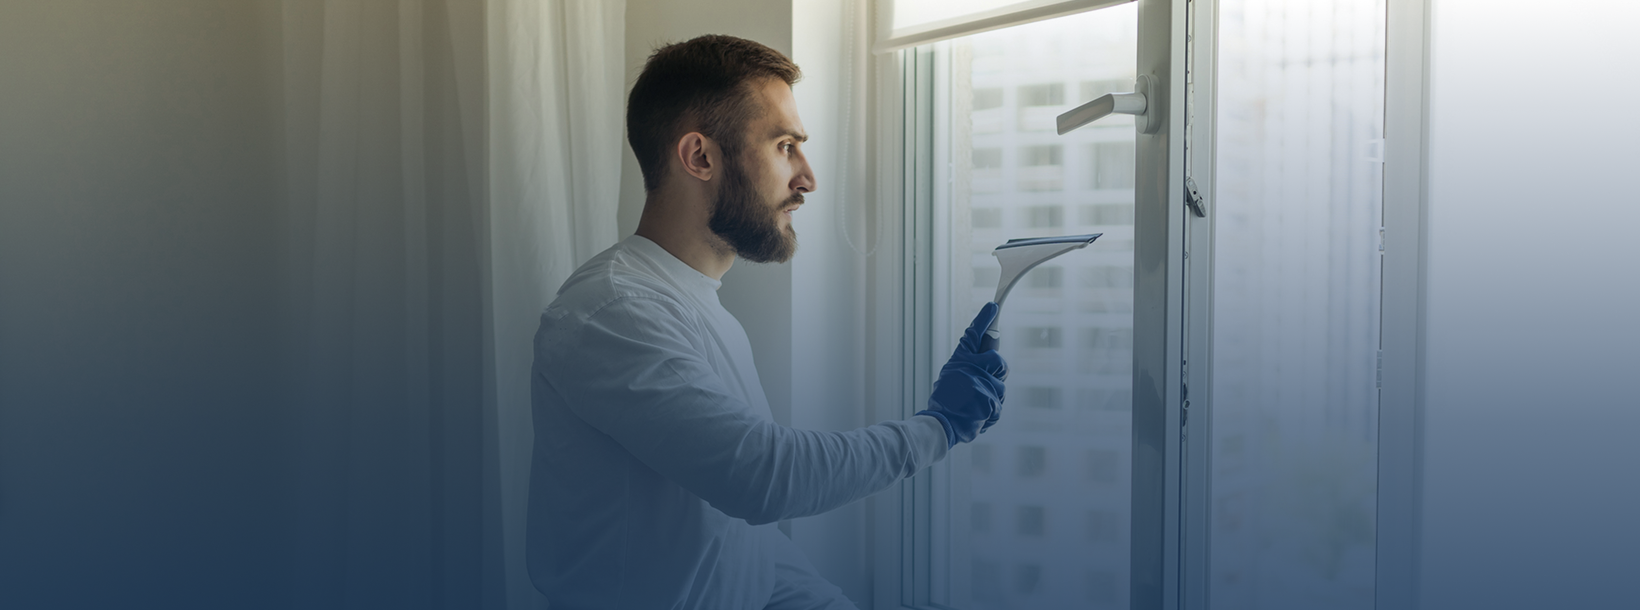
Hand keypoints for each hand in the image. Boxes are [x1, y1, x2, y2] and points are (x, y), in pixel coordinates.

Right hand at [916, 303, 1007, 446]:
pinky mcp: (989, 401)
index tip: (993, 306)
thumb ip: (969, 367)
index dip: (984, 320)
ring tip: (975, 405)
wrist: (942, 424)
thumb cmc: (947, 402)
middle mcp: (970, 369)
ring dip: (992, 398)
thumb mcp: (952, 377)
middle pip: (998, 361)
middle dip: (997, 372)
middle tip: (985, 383)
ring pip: (1001, 386)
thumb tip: (990, 361)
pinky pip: (999, 404)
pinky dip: (991, 413)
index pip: (973, 335)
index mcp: (959, 361)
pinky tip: (978, 415)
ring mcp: (980, 384)